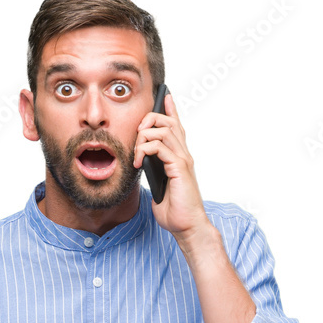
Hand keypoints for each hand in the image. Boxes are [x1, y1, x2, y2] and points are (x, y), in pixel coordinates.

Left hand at [133, 92, 210, 242]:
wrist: (187, 226)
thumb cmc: (174, 210)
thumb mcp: (159, 185)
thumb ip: (154, 171)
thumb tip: (142, 162)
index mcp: (180, 157)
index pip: (177, 126)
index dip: (171, 109)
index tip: (165, 96)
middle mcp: (184, 154)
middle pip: (167, 121)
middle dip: (148, 120)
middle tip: (136, 135)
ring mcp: (183, 160)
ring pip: (163, 130)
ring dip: (143, 137)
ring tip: (135, 154)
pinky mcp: (179, 168)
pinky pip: (161, 147)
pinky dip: (146, 150)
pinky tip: (139, 162)